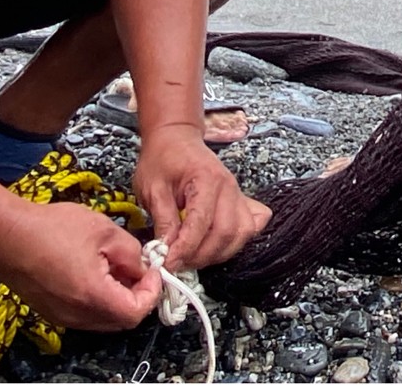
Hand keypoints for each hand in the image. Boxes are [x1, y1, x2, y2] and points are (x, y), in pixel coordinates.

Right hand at [0, 201, 162, 331]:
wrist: (7, 235)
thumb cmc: (50, 230)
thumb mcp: (105, 231)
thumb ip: (131, 253)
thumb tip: (142, 267)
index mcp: (93, 296)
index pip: (136, 313)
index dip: (151, 292)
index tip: (153, 271)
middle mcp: (77, 315)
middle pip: (121, 320)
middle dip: (137, 295)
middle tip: (139, 268)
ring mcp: (63, 316)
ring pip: (103, 318)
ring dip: (118, 297)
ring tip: (115, 265)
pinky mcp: (52, 311)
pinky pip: (85, 313)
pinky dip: (98, 298)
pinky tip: (95, 270)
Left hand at [133, 125, 270, 271]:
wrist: (176, 138)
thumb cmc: (163, 158)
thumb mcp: (152, 187)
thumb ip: (162, 219)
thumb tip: (167, 250)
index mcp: (207, 180)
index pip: (202, 223)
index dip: (185, 248)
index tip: (168, 263)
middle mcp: (228, 187)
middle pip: (226, 232)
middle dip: (201, 255)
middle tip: (177, 263)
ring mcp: (237, 194)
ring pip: (241, 234)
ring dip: (218, 253)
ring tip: (192, 257)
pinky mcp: (239, 201)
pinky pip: (249, 226)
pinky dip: (237, 242)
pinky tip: (218, 245)